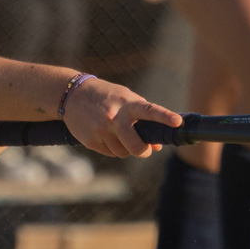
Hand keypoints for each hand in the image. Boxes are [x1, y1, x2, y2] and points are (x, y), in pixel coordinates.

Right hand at [63, 77, 180, 157]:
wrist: (72, 95)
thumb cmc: (106, 96)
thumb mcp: (124, 99)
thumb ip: (142, 119)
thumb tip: (156, 145)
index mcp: (127, 103)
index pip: (149, 111)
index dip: (164, 117)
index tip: (177, 122)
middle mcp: (114, 117)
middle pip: (136, 147)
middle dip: (143, 152)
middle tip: (145, 150)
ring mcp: (102, 130)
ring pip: (123, 153)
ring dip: (125, 149)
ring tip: (118, 134)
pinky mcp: (91, 140)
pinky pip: (110, 153)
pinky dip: (112, 148)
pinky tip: (105, 135)